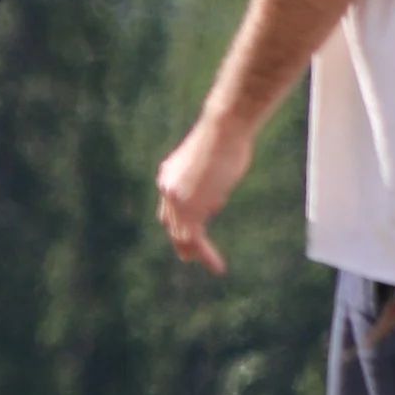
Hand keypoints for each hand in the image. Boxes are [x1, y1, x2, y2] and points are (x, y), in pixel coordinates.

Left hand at [156, 110, 252, 273]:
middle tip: (188, 257)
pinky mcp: (188, 208)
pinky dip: (205, 254)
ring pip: (182, 235)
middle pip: (171, 222)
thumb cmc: (227, 139)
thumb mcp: (213, 165)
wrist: (224, 129)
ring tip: (211, 264)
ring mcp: (175, 199)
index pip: (171, 206)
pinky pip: (194, 238)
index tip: (193, 232)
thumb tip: (212, 204)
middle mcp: (167, 187)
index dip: (182, 221)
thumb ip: (208, 185)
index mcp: (169, 174)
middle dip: (180, 241)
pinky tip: (217, 265)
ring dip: (197, 252)